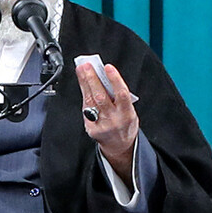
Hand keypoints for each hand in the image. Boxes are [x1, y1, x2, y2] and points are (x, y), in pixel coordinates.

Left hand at [76, 61, 139, 182]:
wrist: (120, 146)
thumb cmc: (125, 123)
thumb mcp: (129, 110)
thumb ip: (119, 97)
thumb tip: (105, 77)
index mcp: (127, 114)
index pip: (121, 94)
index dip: (115, 79)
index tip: (107, 67)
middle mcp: (114, 120)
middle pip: (100, 96)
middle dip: (92, 79)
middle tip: (86, 66)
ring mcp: (101, 125)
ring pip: (91, 101)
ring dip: (85, 84)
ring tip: (82, 71)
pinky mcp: (91, 129)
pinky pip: (86, 109)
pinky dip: (84, 96)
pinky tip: (83, 86)